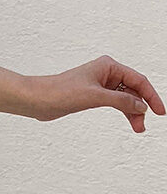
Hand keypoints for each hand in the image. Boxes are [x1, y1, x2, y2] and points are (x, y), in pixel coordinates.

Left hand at [24, 57, 164, 133]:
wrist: (38, 99)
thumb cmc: (60, 92)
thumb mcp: (95, 97)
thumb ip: (120, 101)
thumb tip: (141, 105)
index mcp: (108, 66)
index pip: (138, 80)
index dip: (151, 96)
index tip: (160, 111)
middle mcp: (106, 73)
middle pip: (133, 89)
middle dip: (140, 106)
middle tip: (142, 125)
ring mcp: (100, 84)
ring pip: (125, 98)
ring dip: (132, 112)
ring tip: (138, 128)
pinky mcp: (93, 95)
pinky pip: (115, 102)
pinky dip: (123, 111)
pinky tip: (128, 119)